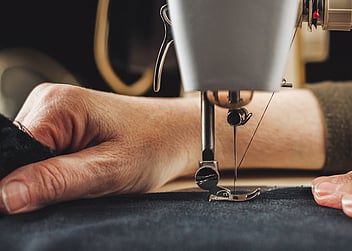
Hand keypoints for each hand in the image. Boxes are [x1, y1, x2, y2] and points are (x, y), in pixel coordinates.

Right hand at [0, 83, 198, 213]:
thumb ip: (56, 181)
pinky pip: (42, 154)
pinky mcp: (62, 126)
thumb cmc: (155, 144)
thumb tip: (4, 196)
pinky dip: (56, 171)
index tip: (42, 200)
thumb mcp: (109, 170)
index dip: (18, 182)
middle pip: (15, 154)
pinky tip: (82, 171)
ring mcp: (54, 112)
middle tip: (77, 187)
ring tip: (85, 176)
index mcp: (57, 104)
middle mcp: (50, 102)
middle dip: (36, 180)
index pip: (9, 149)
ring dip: (48, 177)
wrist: (178, 134)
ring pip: (27, 158)